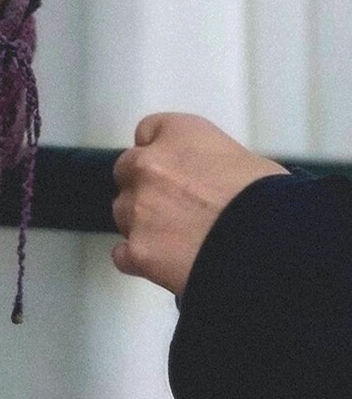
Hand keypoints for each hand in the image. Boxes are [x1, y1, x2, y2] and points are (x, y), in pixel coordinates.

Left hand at [112, 112, 287, 294]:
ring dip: (144, 225)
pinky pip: (123, 254)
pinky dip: (140, 261)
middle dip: (146, 187)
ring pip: (124, 213)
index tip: (171, 169)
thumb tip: (219, 185)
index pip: (149, 132)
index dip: (161, 154)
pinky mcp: (139, 249)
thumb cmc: (275, 207)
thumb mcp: (252, 166)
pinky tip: (165, 267)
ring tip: (180, 242)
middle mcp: (150, 164)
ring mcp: (140, 207)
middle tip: (174, 208)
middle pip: (128, 170)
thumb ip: (217, 165)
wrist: (274, 249)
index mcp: (180, 133)